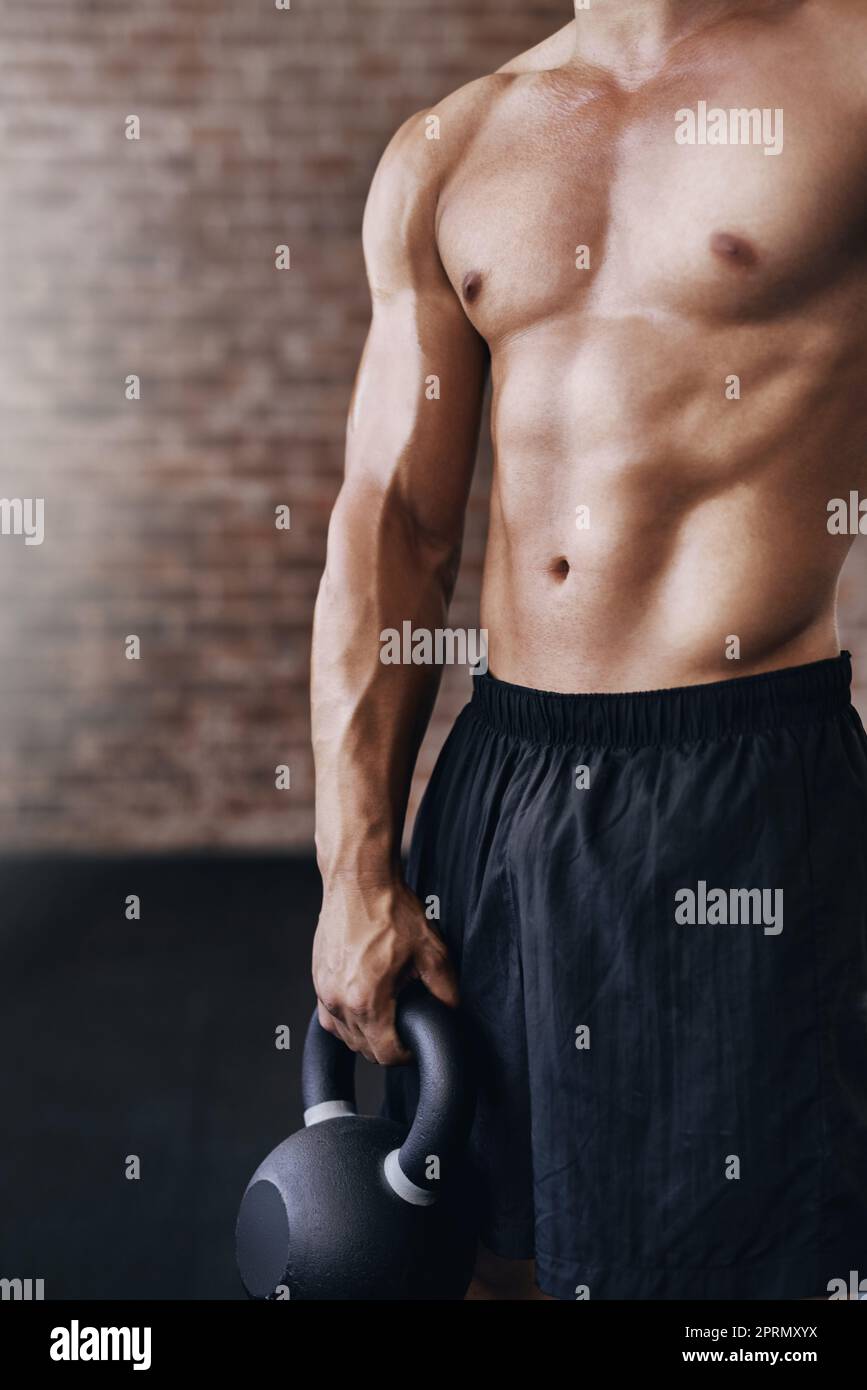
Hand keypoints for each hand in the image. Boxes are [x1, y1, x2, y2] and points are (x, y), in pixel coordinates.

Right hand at [312, 877, 458, 1064]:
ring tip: (387, 1014)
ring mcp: (323, 989)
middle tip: (406, 1026)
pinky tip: (364, 1002)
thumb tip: (451, 1012)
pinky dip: (347, 1017)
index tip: (416, 1043)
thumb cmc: (390, 910)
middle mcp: (339, 1000)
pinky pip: (330, 1014)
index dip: (406, 1055)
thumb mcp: (431, 951)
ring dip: (365, 1033)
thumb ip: (445, 989)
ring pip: (344, 1034)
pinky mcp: (317, 977)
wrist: (358, 879)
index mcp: (367, 1000)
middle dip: (387, 1044)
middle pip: (363, 1049)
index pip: (386, 1054)